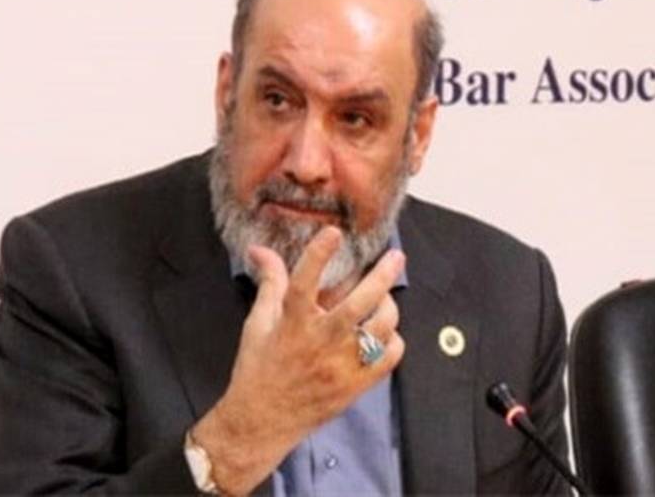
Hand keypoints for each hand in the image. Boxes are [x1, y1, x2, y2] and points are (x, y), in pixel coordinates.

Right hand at [190, 227, 404, 495]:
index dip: (318, 255)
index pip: (303, 282)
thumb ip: (269, 282)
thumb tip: (258, 248)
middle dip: (382, 277)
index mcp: (292, 323)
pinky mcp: (354, 385)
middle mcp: (319, 342)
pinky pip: (388, 358)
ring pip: (381, 330)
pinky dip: (393, 342)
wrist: (262, 421)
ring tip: (385, 299)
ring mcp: (340, 365)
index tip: (333, 232)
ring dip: (389, 309)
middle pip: (359, 304)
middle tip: (395, 257)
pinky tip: (386, 334)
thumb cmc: (259, 367)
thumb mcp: (259, 322)